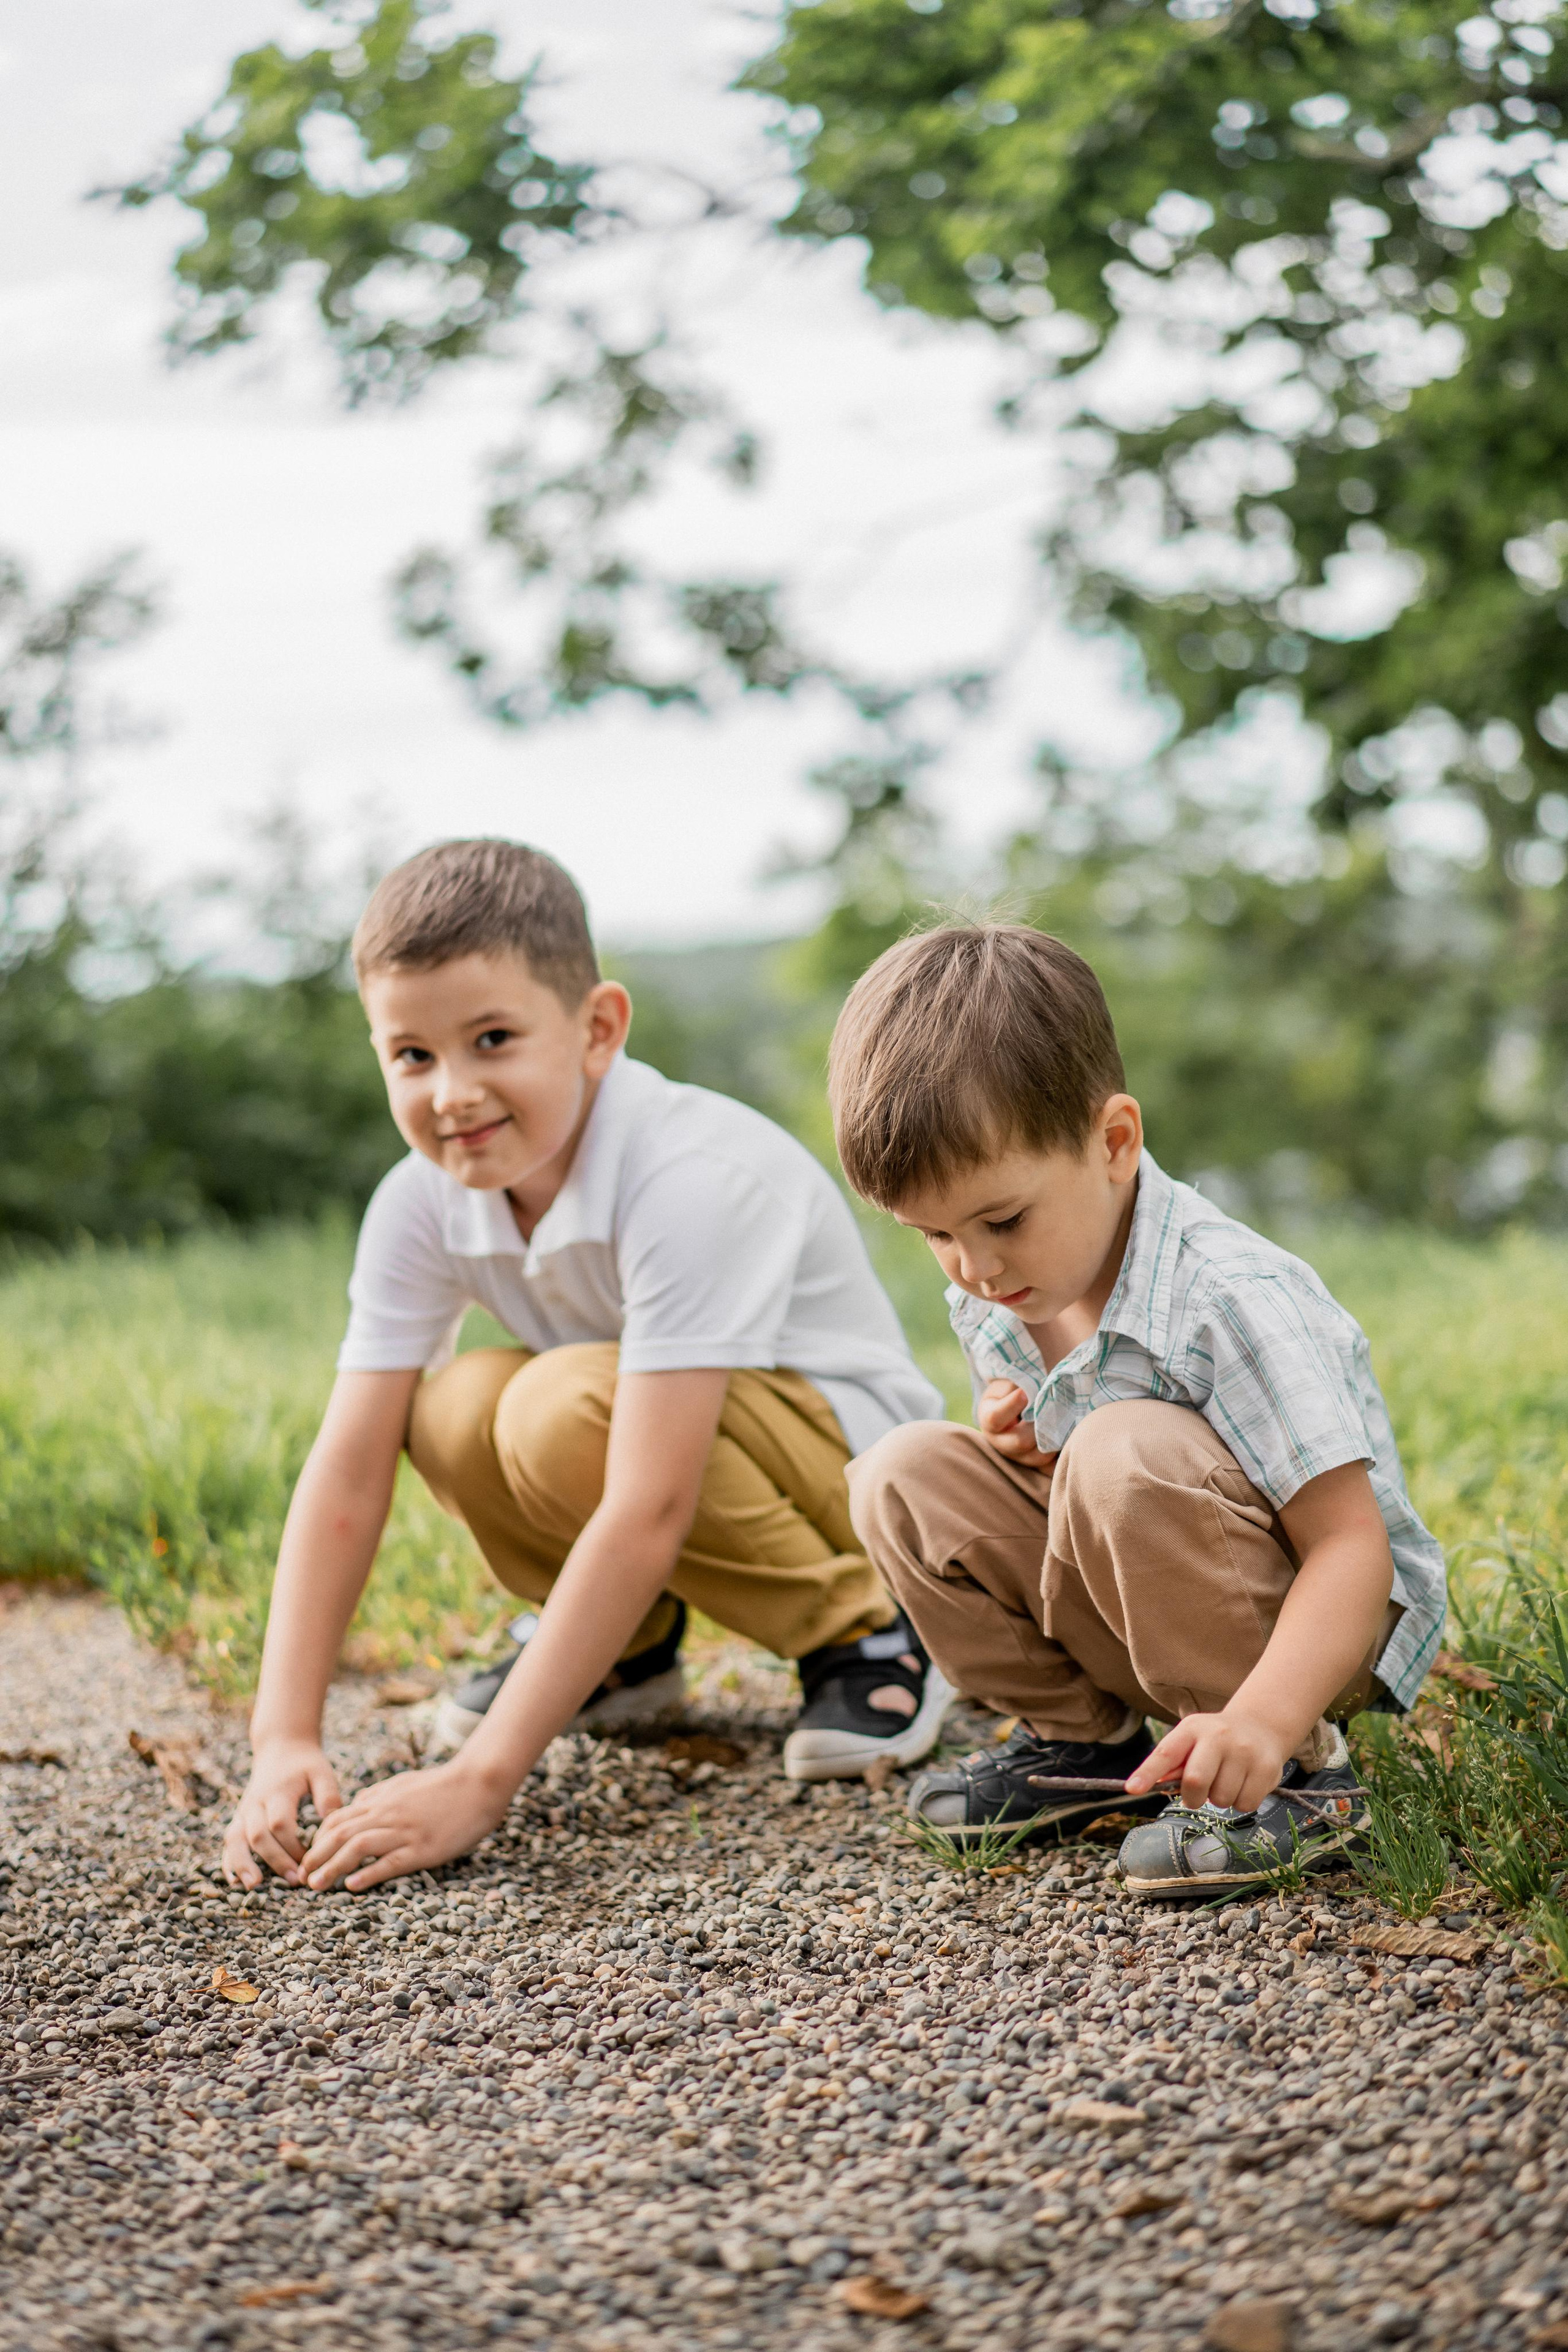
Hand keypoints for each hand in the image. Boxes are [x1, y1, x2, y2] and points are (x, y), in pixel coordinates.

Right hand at [224, 1738, 342, 1888]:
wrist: (281, 1747)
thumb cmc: (305, 1764)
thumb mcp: (321, 1771)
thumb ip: (328, 1794)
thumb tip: (331, 1822)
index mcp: (278, 1791)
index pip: (280, 1823)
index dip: (293, 1845)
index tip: (310, 1860)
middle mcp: (256, 1802)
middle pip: (258, 1835)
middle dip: (275, 1860)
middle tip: (295, 1880)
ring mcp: (244, 1811)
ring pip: (236, 1839)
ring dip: (243, 1864)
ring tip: (254, 1886)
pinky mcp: (240, 1818)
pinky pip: (230, 1841)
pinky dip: (229, 1861)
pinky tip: (234, 1881)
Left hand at [301, 1760, 508, 1891]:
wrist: (478, 1783)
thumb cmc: (443, 1784)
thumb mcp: (404, 1783)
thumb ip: (379, 1794)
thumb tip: (358, 1804)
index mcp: (382, 1800)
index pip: (338, 1819)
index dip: (318, 1840)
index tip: (309, 1856)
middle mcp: (387, 1815)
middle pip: (340, 1834)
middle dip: (316, 1856)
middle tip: (302, 1877)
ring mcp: (404, 1832)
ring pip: (358, 1848)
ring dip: (332, 1867)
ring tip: (316, 1885)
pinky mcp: (423, 1848)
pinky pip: (390, 1862)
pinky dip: (369, 1874)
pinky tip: (353, 1886)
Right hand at [977, 1380, 1057, 1471]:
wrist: (1027, 1400)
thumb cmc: (1020, 1386)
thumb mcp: (1014, 1380)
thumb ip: (1021, 1383)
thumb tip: (1038, 1389)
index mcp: (989, 1417)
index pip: (995, 1417)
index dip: (1011, 1406)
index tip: (1025, 1393)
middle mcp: (1000, 1441)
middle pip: (1020, 1442)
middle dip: (1039, 1428)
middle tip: (1052, 1412)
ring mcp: (1018, 1457)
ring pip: (1039, 1458)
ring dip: (1054, 1441)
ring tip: (1065, 1424)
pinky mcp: (1036, 1465)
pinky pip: (1051, 1468)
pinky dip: (1063, 1457)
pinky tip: (1070, 1440)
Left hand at [1124, 1708, 1286, 1814]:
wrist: (1260, 1727)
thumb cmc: (1215, 1741)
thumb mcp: (1191, 1741)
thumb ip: (1170, 1764)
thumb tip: (1143, 1786)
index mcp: (1192, 1729)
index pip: (1165, 1753)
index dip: (1147, 1773)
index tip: (1132, 1789)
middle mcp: (1218, 1736)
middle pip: (1195, 1781)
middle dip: (1192, 1798)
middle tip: (1197, 1795)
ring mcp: (1245, 1751)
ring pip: (1222, 1799)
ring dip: (1219, 1800)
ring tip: (1225, 1781)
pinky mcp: (1266, 1768)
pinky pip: (1245, 1804)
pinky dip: (1240, 1802)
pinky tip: (1242, 1785)